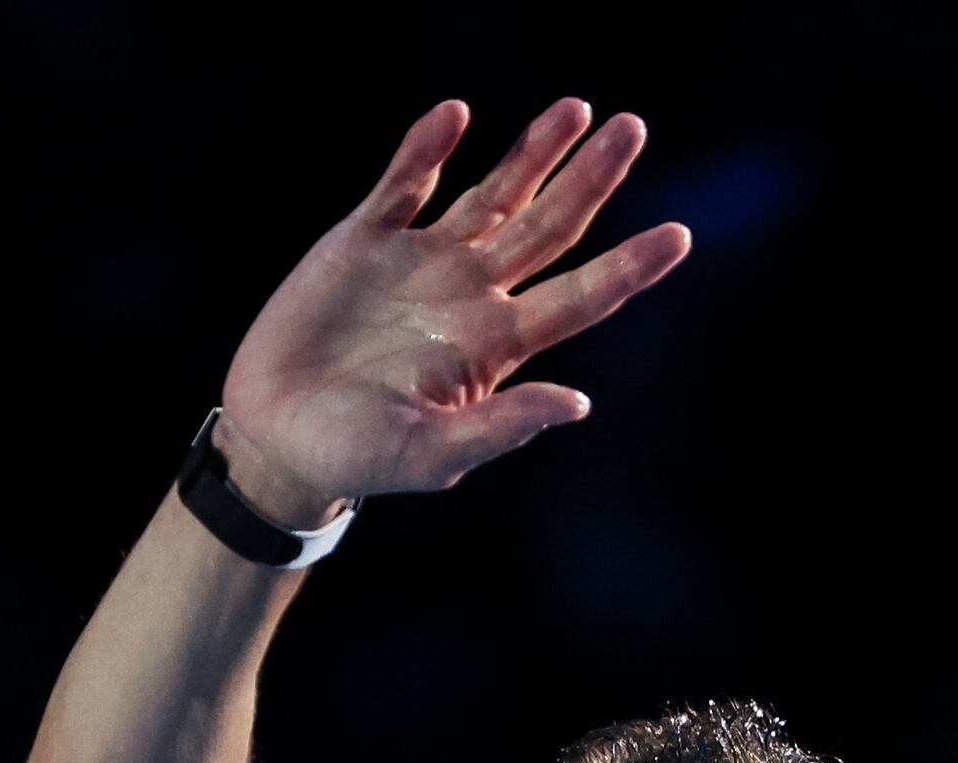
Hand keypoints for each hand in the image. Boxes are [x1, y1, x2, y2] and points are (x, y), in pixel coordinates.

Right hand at [214, 100, 692, 523]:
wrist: (278, 434)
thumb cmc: (358, 457)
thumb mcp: (431, 454)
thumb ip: (502, 427)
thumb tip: (578, 404)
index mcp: (497, 345)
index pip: (580, 297)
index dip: (628, 268)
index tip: (678, 236)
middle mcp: (472, 294)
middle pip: (548, 227)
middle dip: (591, 180)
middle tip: (632, 128)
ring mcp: (422, 259)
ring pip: (493, 194)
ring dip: (532, 153)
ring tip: (576, 109)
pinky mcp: (365, 238)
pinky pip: (404, 184)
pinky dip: (426, 151)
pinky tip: (455, 117)